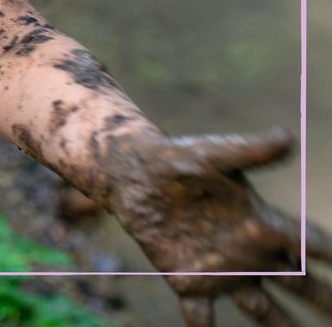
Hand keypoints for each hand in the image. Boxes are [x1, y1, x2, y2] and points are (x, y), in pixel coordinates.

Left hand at [103, 129, 331, 324]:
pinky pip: (203, 318)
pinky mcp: (188, 281)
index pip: (308, 243)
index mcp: (261, 222)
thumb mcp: (214, 155)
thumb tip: (286, 136)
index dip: (330, 255)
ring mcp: (221, 270)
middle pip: (299, 284)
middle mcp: (249, 251)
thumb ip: (249, 151)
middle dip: (323, 301)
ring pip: (262, 310)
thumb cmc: (177, 159)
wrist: (132, 174)